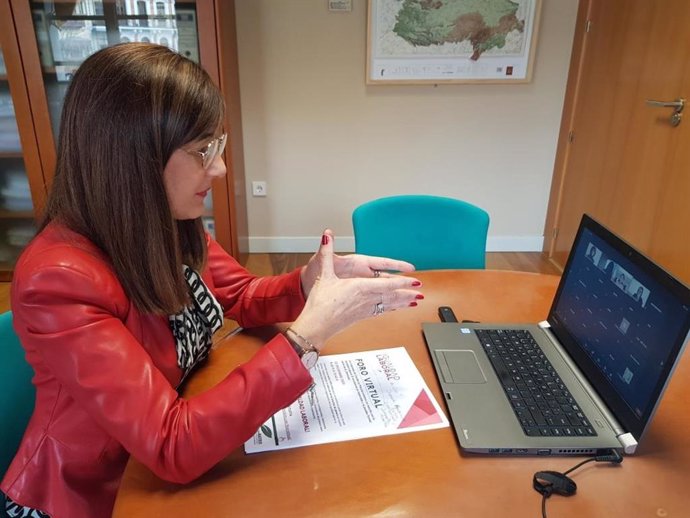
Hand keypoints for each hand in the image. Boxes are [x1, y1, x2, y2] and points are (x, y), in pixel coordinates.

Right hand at [291, 230, 422, 348]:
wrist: (316, 326)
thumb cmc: (320, 303)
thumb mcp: (324, 274)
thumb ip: (327, 253)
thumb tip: (326, 235)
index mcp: (359, 287)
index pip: (386, 283)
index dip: (402, 282)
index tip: (415, 281)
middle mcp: (366, 299)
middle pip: (392, 296)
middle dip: (408, 294)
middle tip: (421, 293)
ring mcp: (365, 310)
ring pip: (389, 305)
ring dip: (403, 303)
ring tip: (415, 302)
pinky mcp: (361, 317)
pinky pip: (381, 312)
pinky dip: (392, 309)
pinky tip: (396, 309)